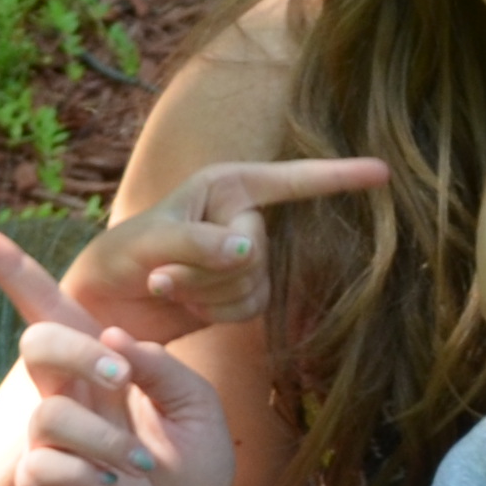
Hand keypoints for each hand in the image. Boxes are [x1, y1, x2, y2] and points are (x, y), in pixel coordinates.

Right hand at [0, 224, 242, 485]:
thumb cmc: (193, 466)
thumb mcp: (199, 407)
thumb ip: (164, 368)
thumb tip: (114, 340)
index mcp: (98, 365)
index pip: (49, 309)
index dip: (11, 271)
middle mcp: (67, 396)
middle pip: (36, 345)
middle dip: (75, 352)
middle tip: (120, 378)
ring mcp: (50, 442)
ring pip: (47, 413)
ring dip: (103, 434)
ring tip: (141, 464)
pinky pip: (41, 463)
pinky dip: (84, 470)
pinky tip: (111, 485)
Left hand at [55, 156, 392, 345]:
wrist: (101, 306)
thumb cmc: (115, 258)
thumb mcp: (149, 242)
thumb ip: (199, 242)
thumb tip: (251, 248)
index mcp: (225, 185)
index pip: (292, 180)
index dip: (338, 177)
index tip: (383, 172)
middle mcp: (241, 215)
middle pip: (259, 248)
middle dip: (210, 269)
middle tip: (163, 272)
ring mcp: (244, 256)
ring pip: (256, 283)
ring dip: (208, 294)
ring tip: (167, 285)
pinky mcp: (241, 293)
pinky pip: (251, 309)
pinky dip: (216, 312)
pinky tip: (184, 304)